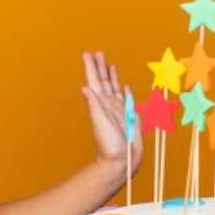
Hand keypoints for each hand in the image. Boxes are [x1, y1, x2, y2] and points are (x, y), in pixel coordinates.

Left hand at [81, 51, 143, 176]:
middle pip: (104, 82)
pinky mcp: (129, 117)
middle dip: (100, 67)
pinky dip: (124, 91)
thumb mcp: (100, 123)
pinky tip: (123, 86)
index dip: (91, 68)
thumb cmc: (109, 146)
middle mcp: (109, 105)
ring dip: (111, 76)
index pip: (94, 82)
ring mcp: (119, 110)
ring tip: (109, 64)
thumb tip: (85, 88)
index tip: (88, 54)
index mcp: (101, 104)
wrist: (121, 161)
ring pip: (114, 88)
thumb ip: (94, 106)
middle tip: (97, 53)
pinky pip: (126, 100)